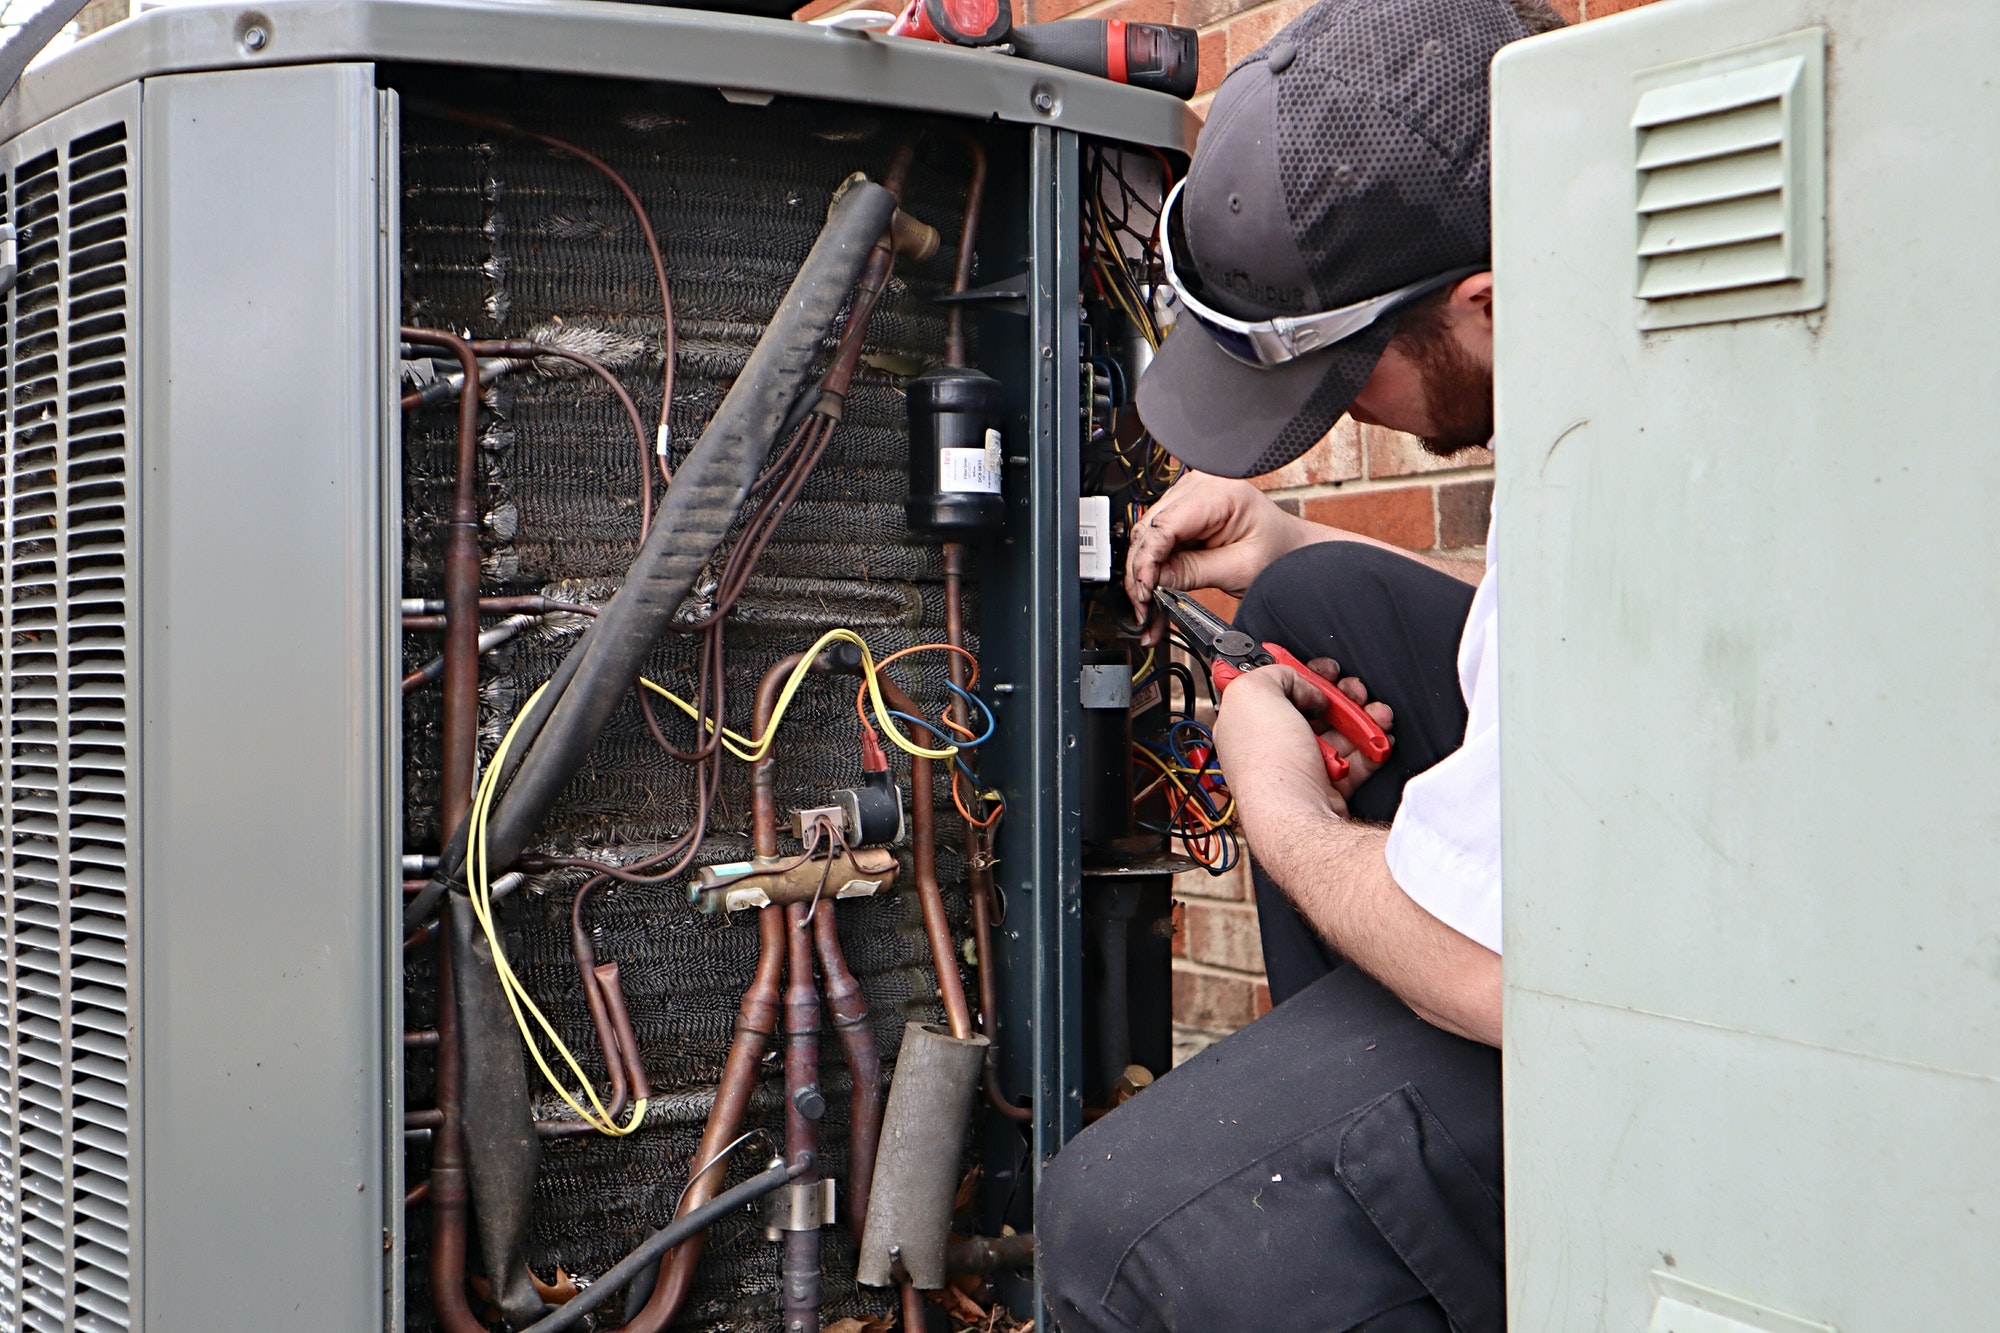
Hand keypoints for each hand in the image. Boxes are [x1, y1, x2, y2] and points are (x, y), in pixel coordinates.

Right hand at [1125, 472, 1304, 643]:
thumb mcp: (1238, 569)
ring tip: (1147, 609)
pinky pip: (1157, 540)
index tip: (1145, 591)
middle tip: (1142, 607)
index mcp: (1220, 492)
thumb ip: (1193, 572)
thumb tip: (1154, 580)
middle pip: (1149, 529)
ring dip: (1142, 574)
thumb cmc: (1278, 552)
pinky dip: (1152, 568)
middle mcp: (1199, 486)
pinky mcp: (1183, 513)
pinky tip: (1150, 592)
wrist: (1291, 550)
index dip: (1148, 561)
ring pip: (1146, 537)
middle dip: (1140, 573)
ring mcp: (1188, 496)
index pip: (1166, 524)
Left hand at [1212, 657, 1393, 816]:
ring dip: (1360, 718)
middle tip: (1353, 690)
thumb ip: (1274, 673)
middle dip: (1338, 695)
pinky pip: (1354, 762)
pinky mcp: (1325, 789)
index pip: (1271, 690)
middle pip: (1309, 710)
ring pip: (1336, 733)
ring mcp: (1298, 769)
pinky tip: (1380, 737)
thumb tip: (1299, 683)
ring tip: (1376, 712)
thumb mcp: (1254, 692)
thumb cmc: (1268, 763)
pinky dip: (1370, 747)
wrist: (1297, 817)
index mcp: (1244, 723)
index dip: (1299, 674)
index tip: (1321, 669)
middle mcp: (1268, 747)